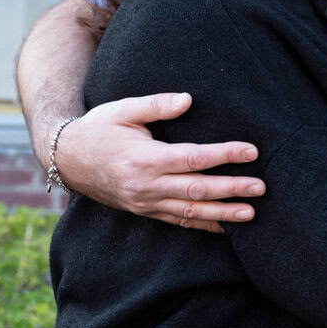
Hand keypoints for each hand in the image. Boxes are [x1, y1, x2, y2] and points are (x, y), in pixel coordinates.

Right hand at [57, 93, 264, 232]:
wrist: (65, 159)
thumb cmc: (98, 129)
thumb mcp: (122, 109)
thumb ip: (156, 104)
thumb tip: (188, 99)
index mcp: (144, 158)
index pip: (194, 158)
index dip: (225, 155)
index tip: (251, 151)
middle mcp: (146, 185)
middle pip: (197, 189)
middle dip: (232, 189)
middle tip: (261, 187)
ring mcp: (144, 202)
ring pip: (189, 211)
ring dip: (222, 214)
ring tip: (251, 214)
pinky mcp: (144, 211)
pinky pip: (177, 221)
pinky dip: (202, 225)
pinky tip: (225, 228)